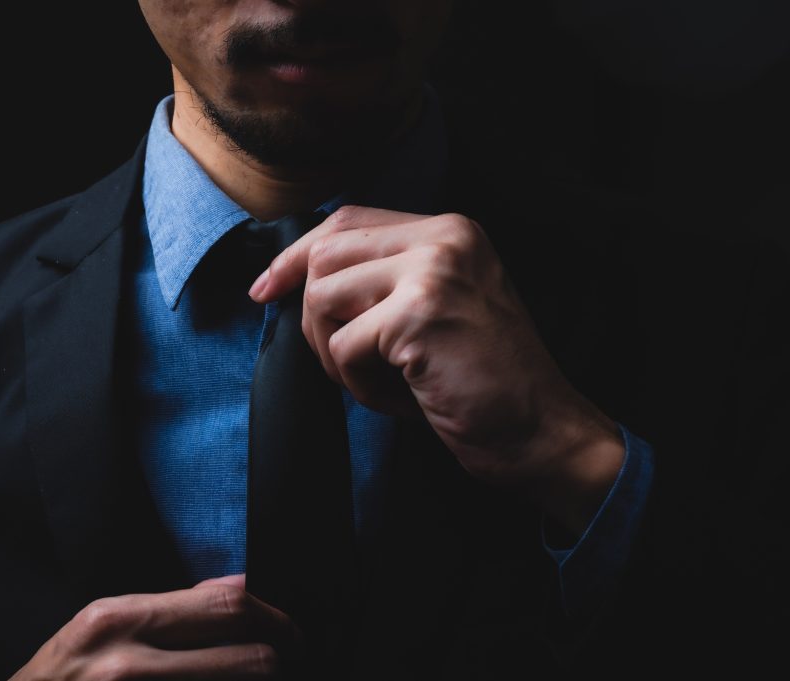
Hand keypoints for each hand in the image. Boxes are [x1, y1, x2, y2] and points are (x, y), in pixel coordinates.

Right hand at [9, 573, 302, 679]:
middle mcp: (127, 665)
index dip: (272, 618)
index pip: (224, 607)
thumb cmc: (59, 678)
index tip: (289, 632)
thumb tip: (240, 588)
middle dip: (277, 661)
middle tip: (286, 662)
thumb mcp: (100, 627)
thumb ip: (168, 608)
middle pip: (247, 659)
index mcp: (118, 619)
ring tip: (251, 677)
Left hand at [248, 206, 624, 533]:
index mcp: (449, 230)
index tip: (266, 290)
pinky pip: (342, 346)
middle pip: (325, 256)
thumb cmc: (484, 381)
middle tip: (341, 362)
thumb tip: (297, 280)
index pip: (346, 221)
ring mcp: (433, 272)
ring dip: (333, 353)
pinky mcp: (419, 315)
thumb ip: (384, 280)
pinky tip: (399, 397)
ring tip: (378, 380)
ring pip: (323, 298)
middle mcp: (444, 238)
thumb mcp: (438, 308)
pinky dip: (357, 384)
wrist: (543, 431)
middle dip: (312, 317)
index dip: (296, 257)